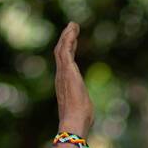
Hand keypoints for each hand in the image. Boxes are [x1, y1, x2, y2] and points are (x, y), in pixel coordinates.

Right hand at [54, 22, 93, 136]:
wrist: (74, 122)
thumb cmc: (79, 120)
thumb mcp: (83, 107)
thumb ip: (82, 104)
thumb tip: (86, 113)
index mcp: (64, 84)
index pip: (65, 62)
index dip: (68, 50)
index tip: (73, 41)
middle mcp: (61, 76)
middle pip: (60, 52)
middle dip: (66, 39)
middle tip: (72, 27)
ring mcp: (63, 73)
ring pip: (62, 48)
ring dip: (67, 35)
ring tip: (73, 25)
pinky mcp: (67, 71)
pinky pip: (66, 50)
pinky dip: (68, 39)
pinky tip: (73, 30)